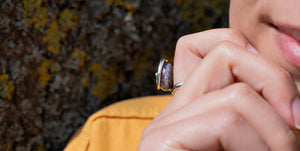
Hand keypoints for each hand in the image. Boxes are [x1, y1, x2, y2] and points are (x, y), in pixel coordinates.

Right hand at [139, 29, 299, 149]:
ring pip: (236, 95)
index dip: (260, 64)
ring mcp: (166, 122)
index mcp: (194, 107)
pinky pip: (225, 119)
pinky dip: (258, 145)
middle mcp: (175, 108)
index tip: (290, 107)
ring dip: (276, 132)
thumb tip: (293, 105)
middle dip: (274, 82)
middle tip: (296, 122)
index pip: (218, 50)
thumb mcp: (256, 141)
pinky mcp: (161, 139)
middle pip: (227, 54)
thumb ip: (264, 117)